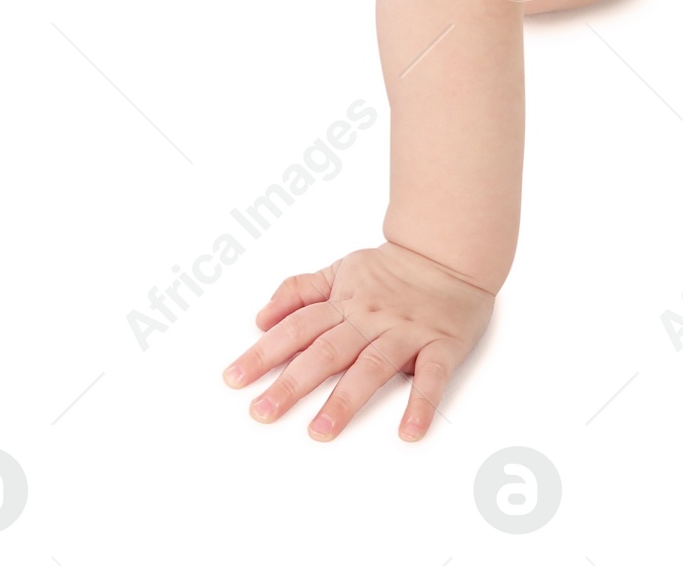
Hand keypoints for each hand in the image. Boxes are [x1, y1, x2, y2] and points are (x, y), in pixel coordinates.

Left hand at [222, 241, 494, 442]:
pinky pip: (432, 377)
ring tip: (321, 431)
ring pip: (371, 366)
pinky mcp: (441, 345)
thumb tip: (261, 317)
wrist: (447, 251)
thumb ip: (299, 292)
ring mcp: (405, 332)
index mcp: (344, 302)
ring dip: (346, 399)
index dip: (263, 352)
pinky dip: (421, 404)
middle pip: (325, 352)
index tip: (235, 378)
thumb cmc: (391, 268)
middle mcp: (369, 318)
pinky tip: (409, 431)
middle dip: (291, 383)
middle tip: (262, 411)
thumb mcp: (339, 269)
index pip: (296, 328)